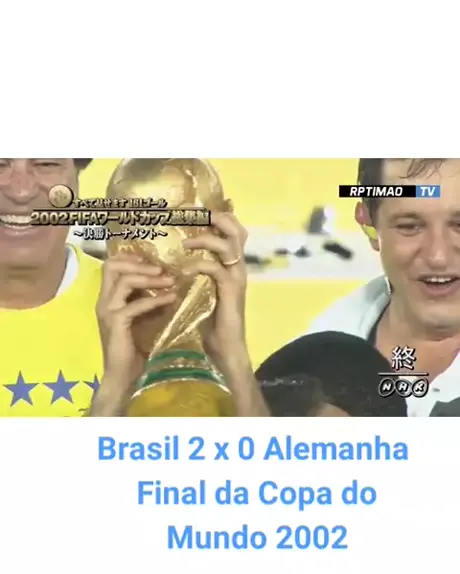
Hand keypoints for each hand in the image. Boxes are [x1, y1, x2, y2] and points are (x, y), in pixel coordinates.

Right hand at [95, 253, 176, 406]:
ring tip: (170, 280)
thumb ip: (149, 302)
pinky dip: (155, 299)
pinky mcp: (116, 323)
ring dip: (149, 278)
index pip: (111, 266)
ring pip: (124, 281)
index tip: (151, 258)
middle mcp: (104, 301)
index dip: (130, 258)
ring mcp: (108, 311)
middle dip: (138, 263)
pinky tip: (171, 299)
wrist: (124, 376)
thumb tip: (170, 286)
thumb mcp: (143, 319)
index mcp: (108, 299)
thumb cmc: (134, 350)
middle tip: (161, 267)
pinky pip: (136, 304)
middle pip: (112, 267)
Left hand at [182, 211, 248, 376]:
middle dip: (215, 217)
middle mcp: (237, 266)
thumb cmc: (209, 322)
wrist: (223, 349)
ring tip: (184, 244)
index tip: (193, 208)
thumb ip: (194, 272)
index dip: (217, 214)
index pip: (232, 229)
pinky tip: (183, 271)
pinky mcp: (231, 290)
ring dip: (204, 239)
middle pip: (236, 229)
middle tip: (191, 214)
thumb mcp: (200, 290)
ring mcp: (236, 277)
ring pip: (229, 244)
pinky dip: (198, 265)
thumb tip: (172, 257)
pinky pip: (216, 269)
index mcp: (230, 264)